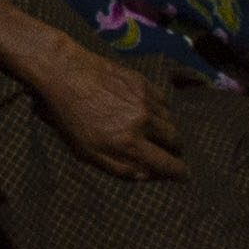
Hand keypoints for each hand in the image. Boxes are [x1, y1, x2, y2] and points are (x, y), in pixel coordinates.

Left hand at [27, 34, 184, 181]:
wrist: (63, 73)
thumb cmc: (70, 117)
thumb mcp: (86, 152)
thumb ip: (119, 167)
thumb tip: (147, 175)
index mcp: (128, 143)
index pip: (168, 164)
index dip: (180, 173)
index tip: (184, 175)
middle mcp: (142, 122)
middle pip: (175, 141)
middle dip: (173, 150)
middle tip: (166, 151)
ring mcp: (144, 100)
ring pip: (170, 121)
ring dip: (166, 130)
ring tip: (152, 131)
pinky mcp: (142, 82)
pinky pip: (163, 101)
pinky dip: (160, 110)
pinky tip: (146, 111)